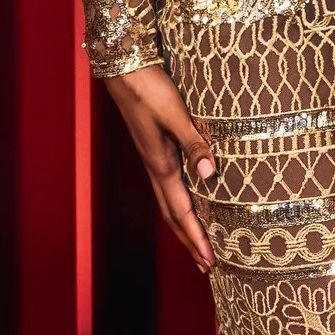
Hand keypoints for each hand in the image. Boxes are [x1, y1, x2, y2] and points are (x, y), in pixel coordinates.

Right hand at [103, 66, 216, 270]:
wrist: (124, 69)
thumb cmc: (149, 88)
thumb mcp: (175, 114)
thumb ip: (194, 143)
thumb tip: (211, 176)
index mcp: (161, 165)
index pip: (182, 211)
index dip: (196, 238)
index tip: (209, 262)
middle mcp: (156, 167)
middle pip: (173, 215)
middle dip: (189, 240)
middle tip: (206, 264)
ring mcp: (154, 158)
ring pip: (169, 202)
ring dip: (184, 225)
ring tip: (198, 242)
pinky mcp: (155, 148)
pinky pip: (170, 186)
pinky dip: (181, 202)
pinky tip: (190, 198)